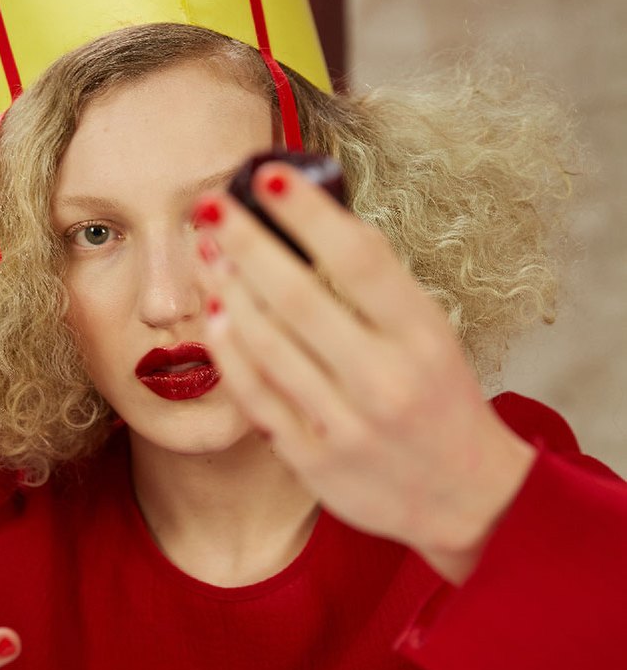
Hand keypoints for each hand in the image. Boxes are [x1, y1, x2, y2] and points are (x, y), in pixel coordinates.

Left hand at [194, 162, 536, 583]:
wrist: (465, 495)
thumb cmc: (438, 395)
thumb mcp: (430, 333)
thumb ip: (377, 285)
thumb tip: (310, 214)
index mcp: (423, 337)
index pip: (359, 259)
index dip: (308, 213)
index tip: (268, 174)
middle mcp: (386, 380)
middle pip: (299, 298)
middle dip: (245, 243)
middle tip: (208, 204)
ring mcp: (347, 425)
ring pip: (268, 346)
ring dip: (227, 289)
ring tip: (205, 249)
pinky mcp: (315, 460)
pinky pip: (257, 396)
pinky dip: (231, 351)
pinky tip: (216, 312)